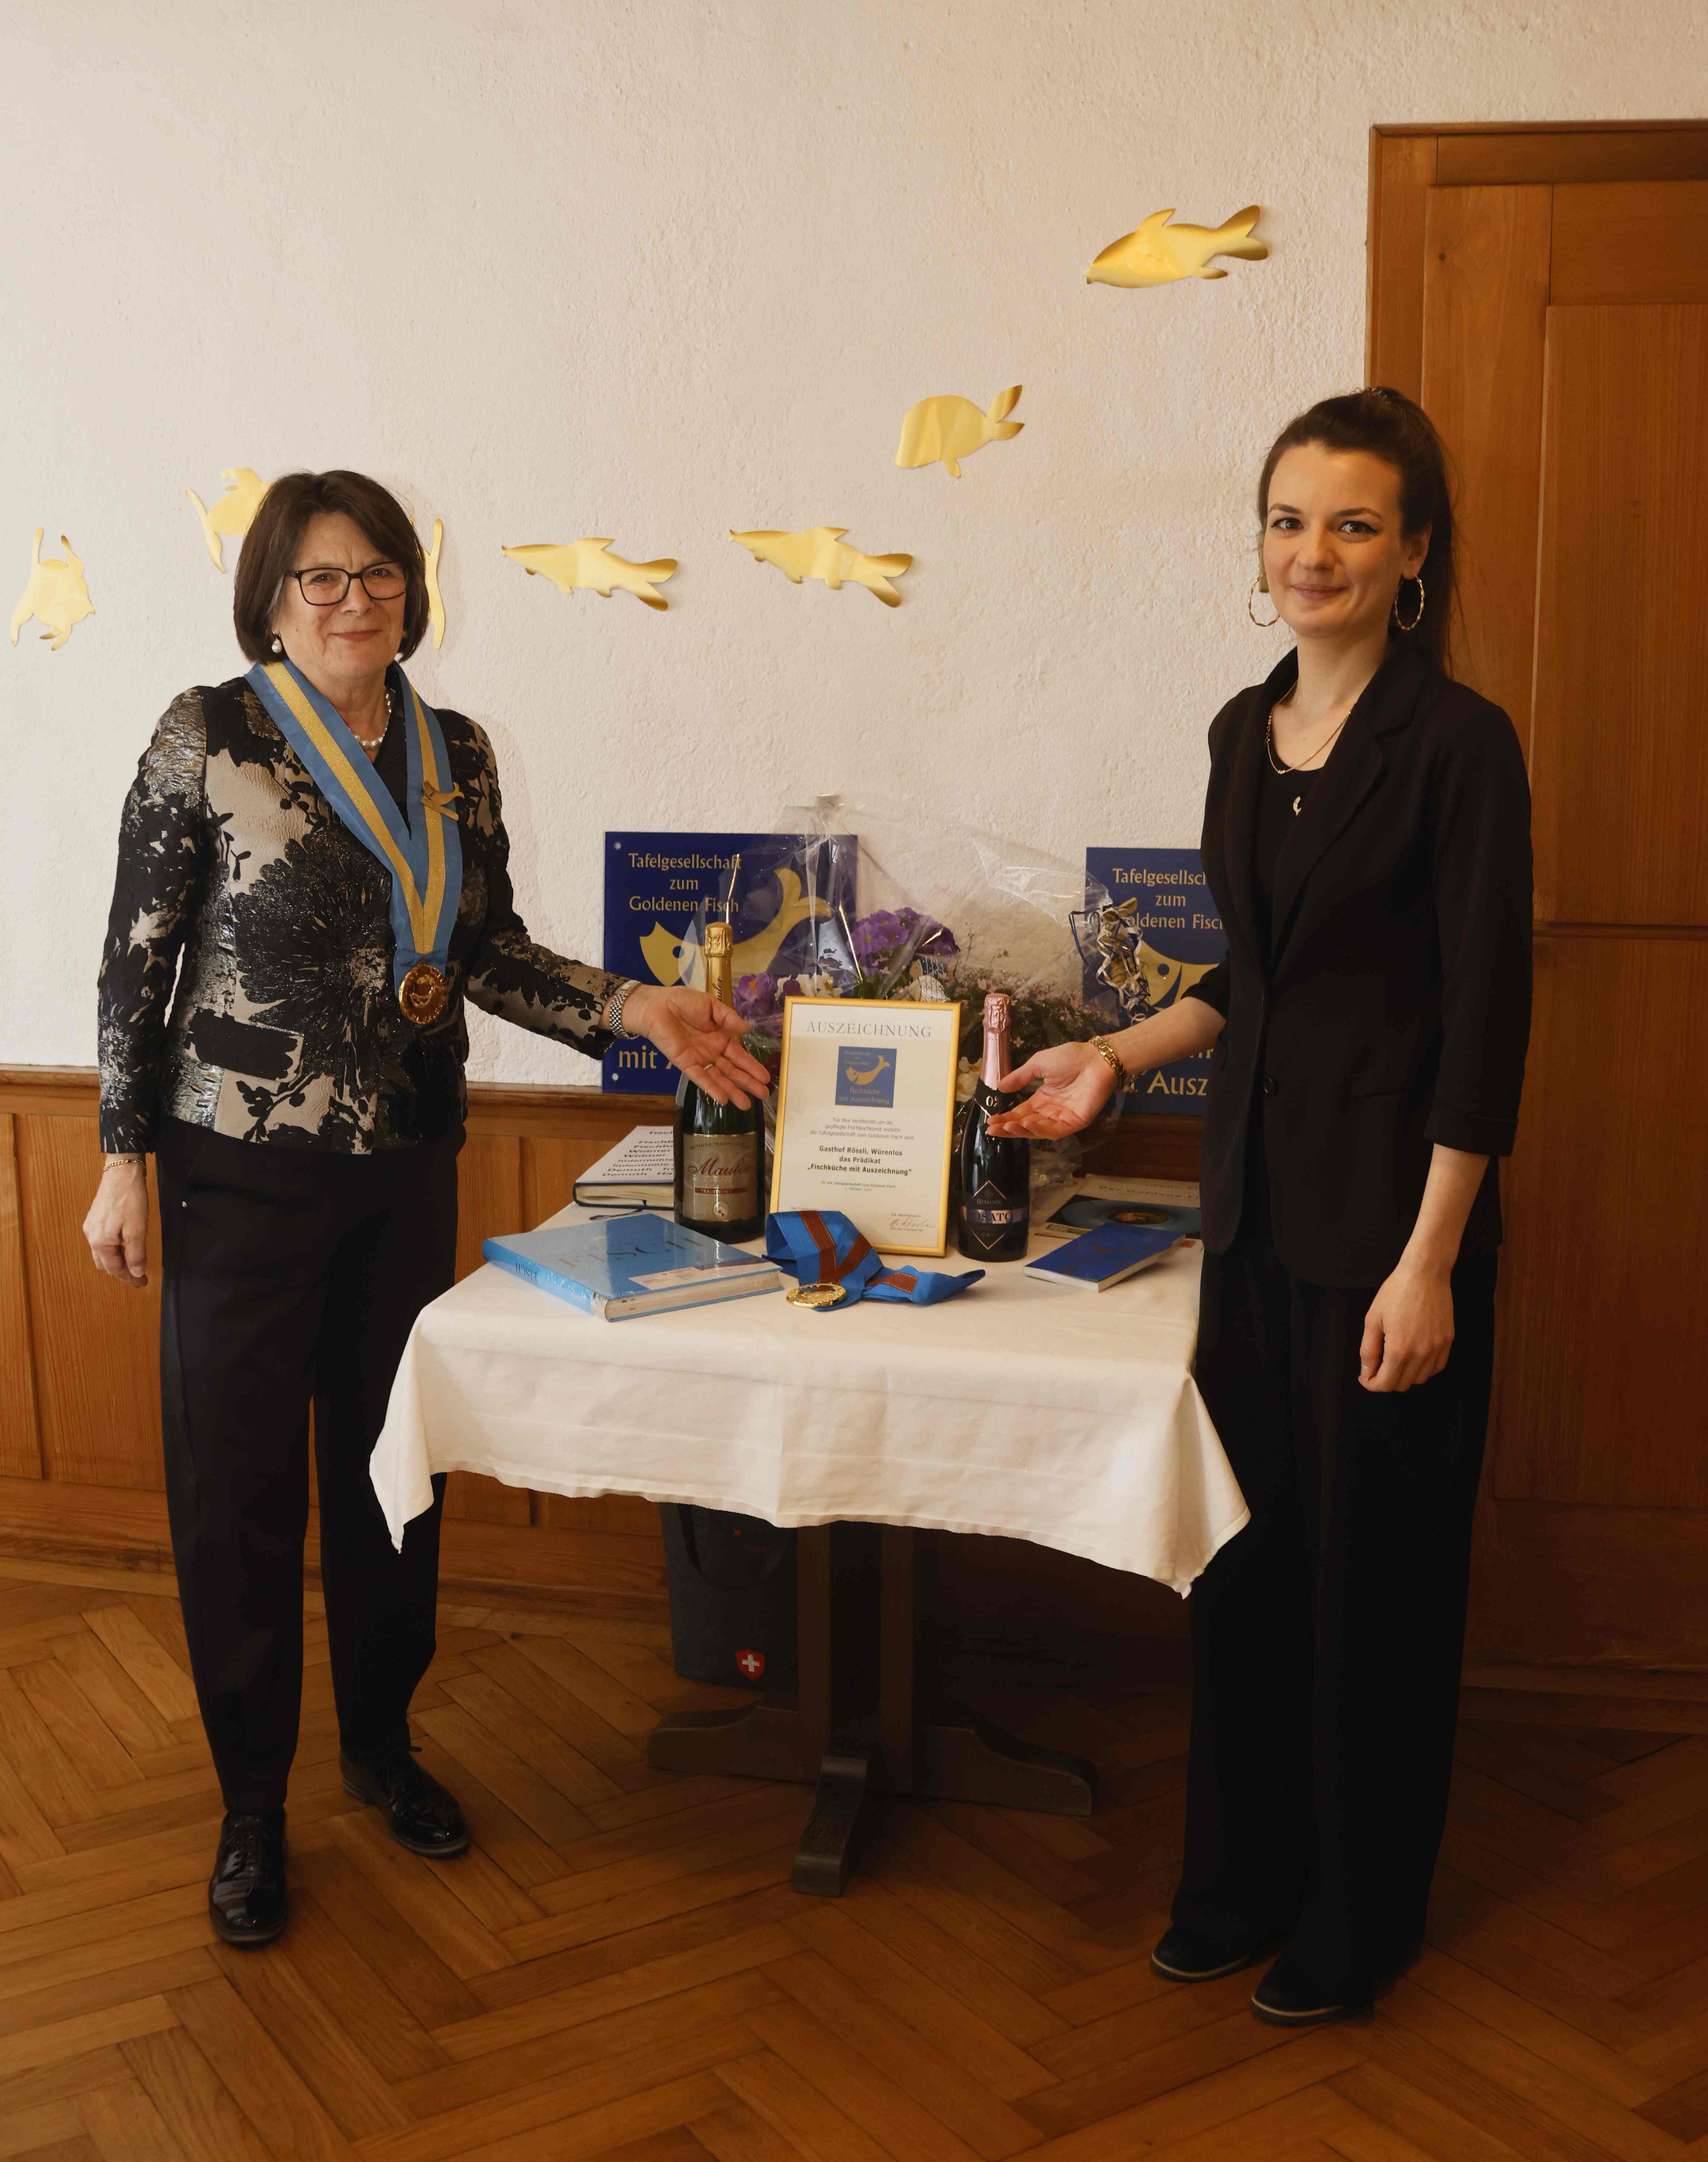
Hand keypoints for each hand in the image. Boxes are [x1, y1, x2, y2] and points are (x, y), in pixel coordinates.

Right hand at [82, 1161, 149, 1287]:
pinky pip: (101, 1242)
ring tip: (133, 1264)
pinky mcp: (94, 1219)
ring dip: (117, 1261)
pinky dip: (113, 1249)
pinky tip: (124, 1247)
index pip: (115, 1269)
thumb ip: (136, 1253)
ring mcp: (91, 1227)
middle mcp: (91, 1236)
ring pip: (102, 1254)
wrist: (121, 1172)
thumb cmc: (130, 1199)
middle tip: (139, 1276)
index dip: (130, 1278)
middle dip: (122, 1271)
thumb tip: (136, 1273)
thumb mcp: (137, 1229)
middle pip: (106, 1264)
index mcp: (100, 1242)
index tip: (142, 1283)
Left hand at [624, 984, 770, 1109]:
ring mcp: (699, 1059)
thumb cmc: (684, 1002)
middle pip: (732, 1070)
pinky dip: (712, 1089)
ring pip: (719, 1078)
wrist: (658, 1006)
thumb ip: (729, 1018)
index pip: (739, 1055)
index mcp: (720, 1037)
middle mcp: (711, 1051)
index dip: (752, 1066)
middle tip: (764, 1095)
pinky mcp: (685, 1064)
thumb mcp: (711, 1006)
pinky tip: (723, 1100)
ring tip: (746, 1104)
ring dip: (733, 1090)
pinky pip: (700, 1078)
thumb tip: (748, 1029)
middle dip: (748, 1082)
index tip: (766, 1078)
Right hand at [984, 1040, 1117, 1139]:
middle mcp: (1051, 1111)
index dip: (1005, 1117)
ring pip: (1038, 1130)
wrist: (1096, 1059)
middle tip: (991, 1129)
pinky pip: (1055, 1131)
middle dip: (1008, 1128)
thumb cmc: (1070, 1058)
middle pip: (1026, 1124)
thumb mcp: (1038, 1064)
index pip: (1020, 1112)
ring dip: (1021, 1130)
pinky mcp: (1075, 1122)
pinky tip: (1026, 1123)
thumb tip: (999, 1087)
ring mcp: (1063, 1118)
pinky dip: (1040, 1129)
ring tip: (1006, 1126)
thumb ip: (1020, 1078)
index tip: (989, 1120)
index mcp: (1042, 1098)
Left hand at [1360, 1259, 1453, 1391]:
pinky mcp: (1448, 1341)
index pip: (1386, 1383)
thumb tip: (1367, 1372)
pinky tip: (1413, 1358)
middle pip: (1402, 1384)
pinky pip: (1436, 1367)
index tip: (1364, 1377)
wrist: (1425, 1273)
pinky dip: (1423, 1369)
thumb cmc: (1397, 1292)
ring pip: (1420, 1379)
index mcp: (1400, 1349)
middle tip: (1375, 1368)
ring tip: (1393, 1361)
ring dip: (1405, 1376)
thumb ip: (1369, 1350)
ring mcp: (1438, 1348)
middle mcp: (1422, 1353)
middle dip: (1385, 1381)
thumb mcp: (1373, 1319)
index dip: (1371, 1384)